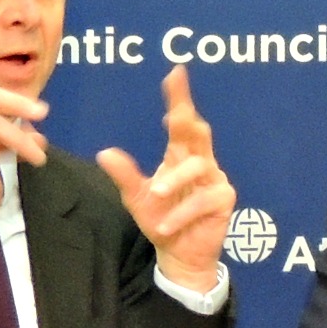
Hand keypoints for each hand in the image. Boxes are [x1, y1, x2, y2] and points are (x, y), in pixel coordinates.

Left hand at [97, 65, 233, 292]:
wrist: (179, 254)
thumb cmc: (161, 220)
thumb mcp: (136, 198)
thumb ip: (125, 175)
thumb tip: (104, 152)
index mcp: (180, 155)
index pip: (181, 122)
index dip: (179, 97)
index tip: (175, 73)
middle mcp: (200, 162)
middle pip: (198, 133)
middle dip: (188, 121)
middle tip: (176, 114)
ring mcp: (215, 179)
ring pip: (198, 166)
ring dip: (173, 180)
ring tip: (154, 195)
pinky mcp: (223, 200)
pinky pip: (203, 199)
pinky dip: (182, 212)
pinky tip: (166, 226)